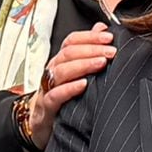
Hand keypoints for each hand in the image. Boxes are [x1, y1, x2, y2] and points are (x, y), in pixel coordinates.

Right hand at [24, 24, 117, 149]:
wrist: (40, 123)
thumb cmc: (61, 95)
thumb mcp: (75, 72)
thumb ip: (87, 49)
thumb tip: (101, 28)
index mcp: (60, 61)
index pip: (72, 41)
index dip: (90, 37)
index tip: (109, 37)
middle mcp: (53, 70)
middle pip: (68, 53)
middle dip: (91, 49)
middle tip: (111, 51)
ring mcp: (48, 88)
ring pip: (61, 71)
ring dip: (83, 65)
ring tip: (101, 63)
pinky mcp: (47, 107)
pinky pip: (55, 95)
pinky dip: (69, 89)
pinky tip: (83, 85)